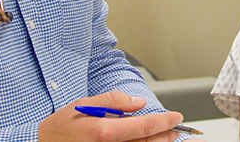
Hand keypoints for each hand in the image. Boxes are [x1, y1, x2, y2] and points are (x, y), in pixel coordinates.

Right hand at [39, 90, 184, 141]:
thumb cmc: (60, 127)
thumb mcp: (84, 104)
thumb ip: (113, 101)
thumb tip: (138, 103)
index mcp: (103, 132)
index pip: (143, 127)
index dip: (164, 122)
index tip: (176, 117)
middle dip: (166, 137)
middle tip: (178, 129)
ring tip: (169, 139)